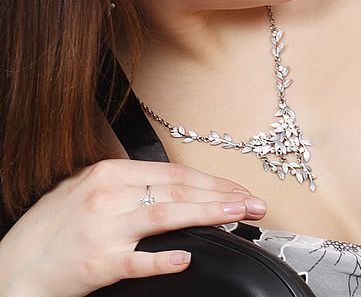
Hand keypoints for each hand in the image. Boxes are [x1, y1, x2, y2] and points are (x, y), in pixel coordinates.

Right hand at [0, 159, 267, 296]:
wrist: (11, 268)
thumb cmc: (50, 232)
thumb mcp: (85, 192)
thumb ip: (126, 186)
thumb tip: (175, 189)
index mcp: (107, 173)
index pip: (173, 173)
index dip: (212, 181)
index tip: (240, 189)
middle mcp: (107, 195)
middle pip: (178, 190)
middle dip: (222, 195)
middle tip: (254, 203)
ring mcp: (104, 229)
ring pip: (167, 215)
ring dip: (210, 214)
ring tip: (240, 216)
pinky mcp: (98, 262)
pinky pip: (139, 260)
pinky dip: (164, 259)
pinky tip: (187, 258)